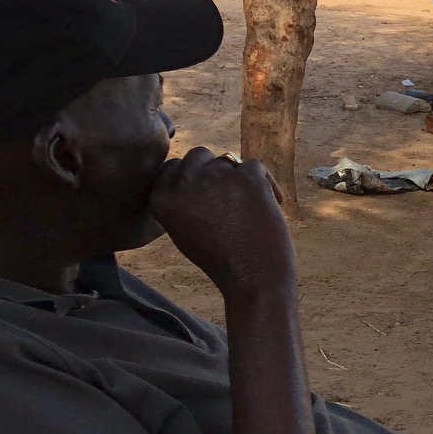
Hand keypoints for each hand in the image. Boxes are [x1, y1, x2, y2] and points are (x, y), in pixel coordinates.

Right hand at [150, 148, 296, 301]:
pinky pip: (255, 166)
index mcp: (161, 196)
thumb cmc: (220, 260)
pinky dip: (267, 183)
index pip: (172, 166)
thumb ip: (181, 199)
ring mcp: (215, 176)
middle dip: (214, 171)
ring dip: (240, 178)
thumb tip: (194, 172)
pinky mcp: (247, 176)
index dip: (193, 176)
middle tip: (230, 196)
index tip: (207, 192)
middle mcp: (184, 181)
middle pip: (199, 155)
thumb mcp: (182, 228)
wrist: (252, 278)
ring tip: (249, 208)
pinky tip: (271, 204)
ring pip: (229, 161)